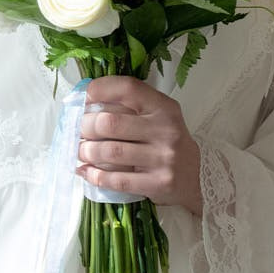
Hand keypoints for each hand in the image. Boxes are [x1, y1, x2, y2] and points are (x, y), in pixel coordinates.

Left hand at [76, 77, 202, 215]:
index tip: (84, 97)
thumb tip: (84, 101)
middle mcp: (166, 130)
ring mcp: (164, 158)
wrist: (197, 179)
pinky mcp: (159, 184)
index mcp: (164, 107)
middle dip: (84, 127)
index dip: (100, 89)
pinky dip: (94, 175)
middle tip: (76, 131)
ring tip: (78, 150)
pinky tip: (85, 171)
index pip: (129, 88)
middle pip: (110, 123)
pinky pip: (117, 180)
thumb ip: (129, 106)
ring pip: (110, 152)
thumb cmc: (166, 142)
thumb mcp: (157, 117)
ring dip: (85, 151)